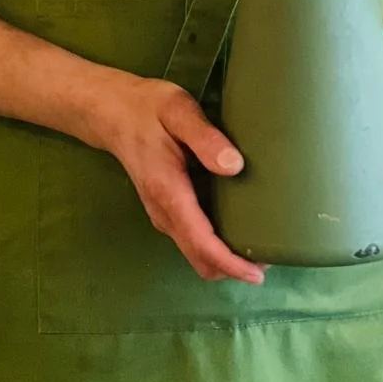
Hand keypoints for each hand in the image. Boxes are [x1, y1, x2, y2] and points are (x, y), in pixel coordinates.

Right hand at [89, 69, 266, 284]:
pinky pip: (192, 240)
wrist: (113, 112)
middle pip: (200, 259)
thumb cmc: (147, 108)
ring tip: (259, 242)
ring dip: (225, 258)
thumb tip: (235, 166)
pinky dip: (215, 245)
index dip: (230, 263)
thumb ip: (205, 137)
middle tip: (270, 254)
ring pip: (196, 253)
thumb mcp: (177, 110)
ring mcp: (162, 214)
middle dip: (234, 267)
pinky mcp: (165, 210)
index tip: (258, 273)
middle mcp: (163, 212)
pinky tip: (237, 225)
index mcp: (168, 191)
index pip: (201, 242)